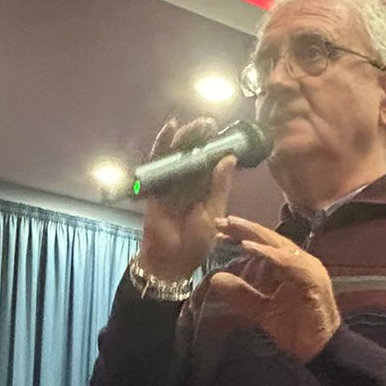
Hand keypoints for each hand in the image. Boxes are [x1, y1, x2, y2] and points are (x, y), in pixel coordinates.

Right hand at [136, 118, 237, 282]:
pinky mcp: (156, 186)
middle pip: (195, 154)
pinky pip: (158, 162)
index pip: (212, 163)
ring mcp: (172, 183)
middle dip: (202, 137)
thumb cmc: (196, 242)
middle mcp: (190, 183)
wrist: (172, 262)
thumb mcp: (214, 213)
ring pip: (178, 154)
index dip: (217, 146)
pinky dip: (162, 145)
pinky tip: (170, 128)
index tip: (226, 132)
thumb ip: (220, 186)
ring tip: (197, 124)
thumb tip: (229, 158)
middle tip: (210, 123)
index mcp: (206, 189)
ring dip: (186, 137)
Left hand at [208, 216, 341, 362]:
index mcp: (291, 266)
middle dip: (245, 228)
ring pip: (278, 245)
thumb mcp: (262, 310)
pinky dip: (267, 253)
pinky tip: (248, 247)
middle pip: (270, 238)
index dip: (243, 235)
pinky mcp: (312, 279)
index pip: (265, 244)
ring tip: (232, 227)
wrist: (320, 350)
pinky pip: (287, 262)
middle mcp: (301, 262)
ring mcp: (308, 268)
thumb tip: (215, 279)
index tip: (219, 230)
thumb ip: (241, 294)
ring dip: (254, 234)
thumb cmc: (297, 329)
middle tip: (221, 221)